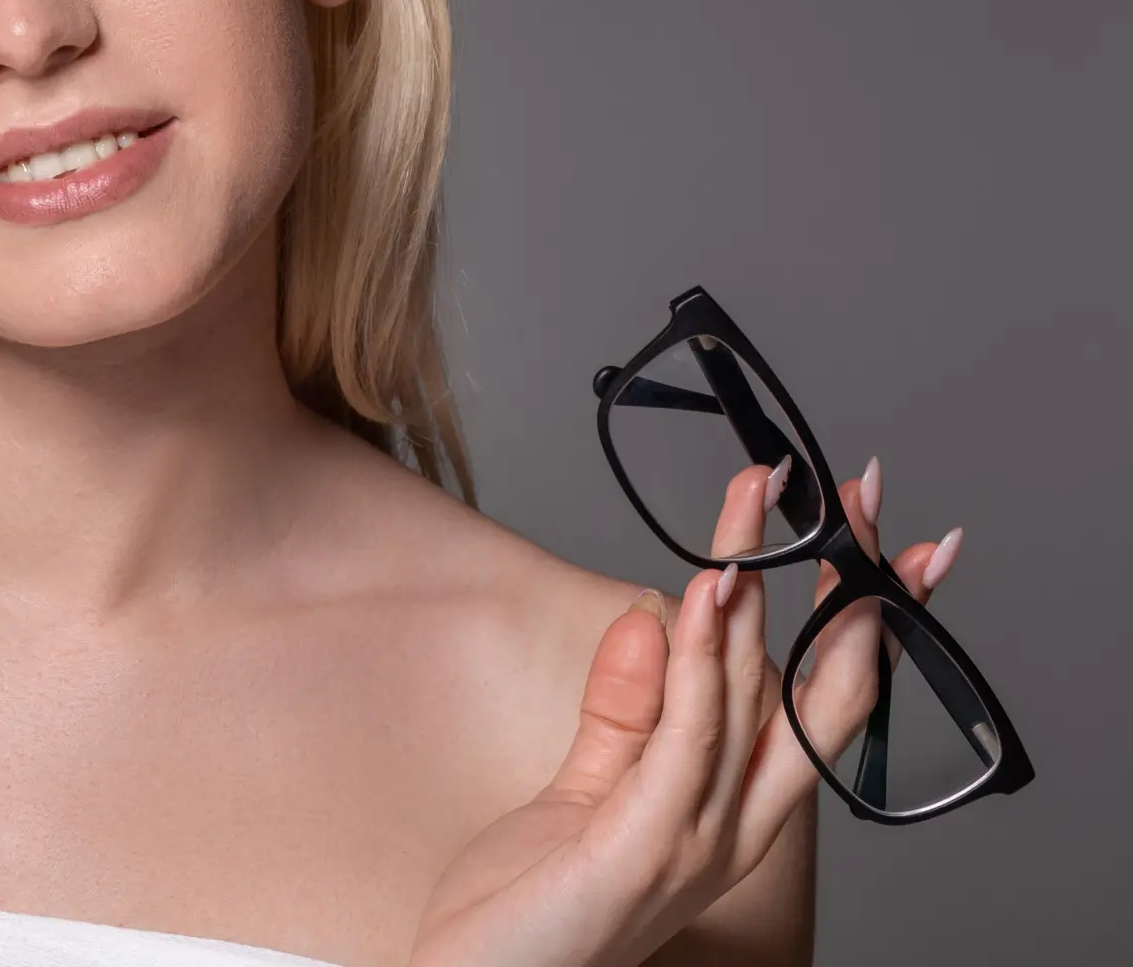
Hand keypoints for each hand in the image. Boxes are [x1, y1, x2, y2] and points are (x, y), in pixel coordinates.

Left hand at [405, 459, 963, 966]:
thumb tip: (648, 615)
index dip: (854, 620)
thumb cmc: (533, 906)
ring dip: (759, 593)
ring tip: (758, 508)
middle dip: (851, 589)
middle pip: (820, 693)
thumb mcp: (586, 789)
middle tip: (861, 496)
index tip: (868, 537)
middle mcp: (735, 827)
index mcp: (732, 811)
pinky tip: (705, 594)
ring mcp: (696, 841)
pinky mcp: (642, 845)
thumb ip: (624, 710)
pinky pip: (686, 736)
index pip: (815, 701)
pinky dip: (699, 660)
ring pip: (752, 698)